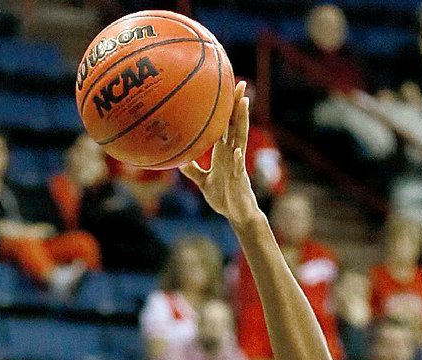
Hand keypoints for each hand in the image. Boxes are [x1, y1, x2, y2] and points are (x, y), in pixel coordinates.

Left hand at [179, 82, 259, 227]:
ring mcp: (237, 165)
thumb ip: (192, 170)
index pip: (226, 125)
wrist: (236, 214)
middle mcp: (232, 154)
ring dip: (242, 121)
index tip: (226, 88)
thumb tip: (177, 161)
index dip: (226, 108)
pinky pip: (239, 168)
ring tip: (244, 103)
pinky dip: (238, 160)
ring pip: (241, 139)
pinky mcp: (239, 180)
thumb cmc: (222, 196)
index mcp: (224, 152)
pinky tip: (237, 152)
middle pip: (236, 125)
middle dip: (238, 105)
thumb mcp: (203, 181)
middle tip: (239, 83)